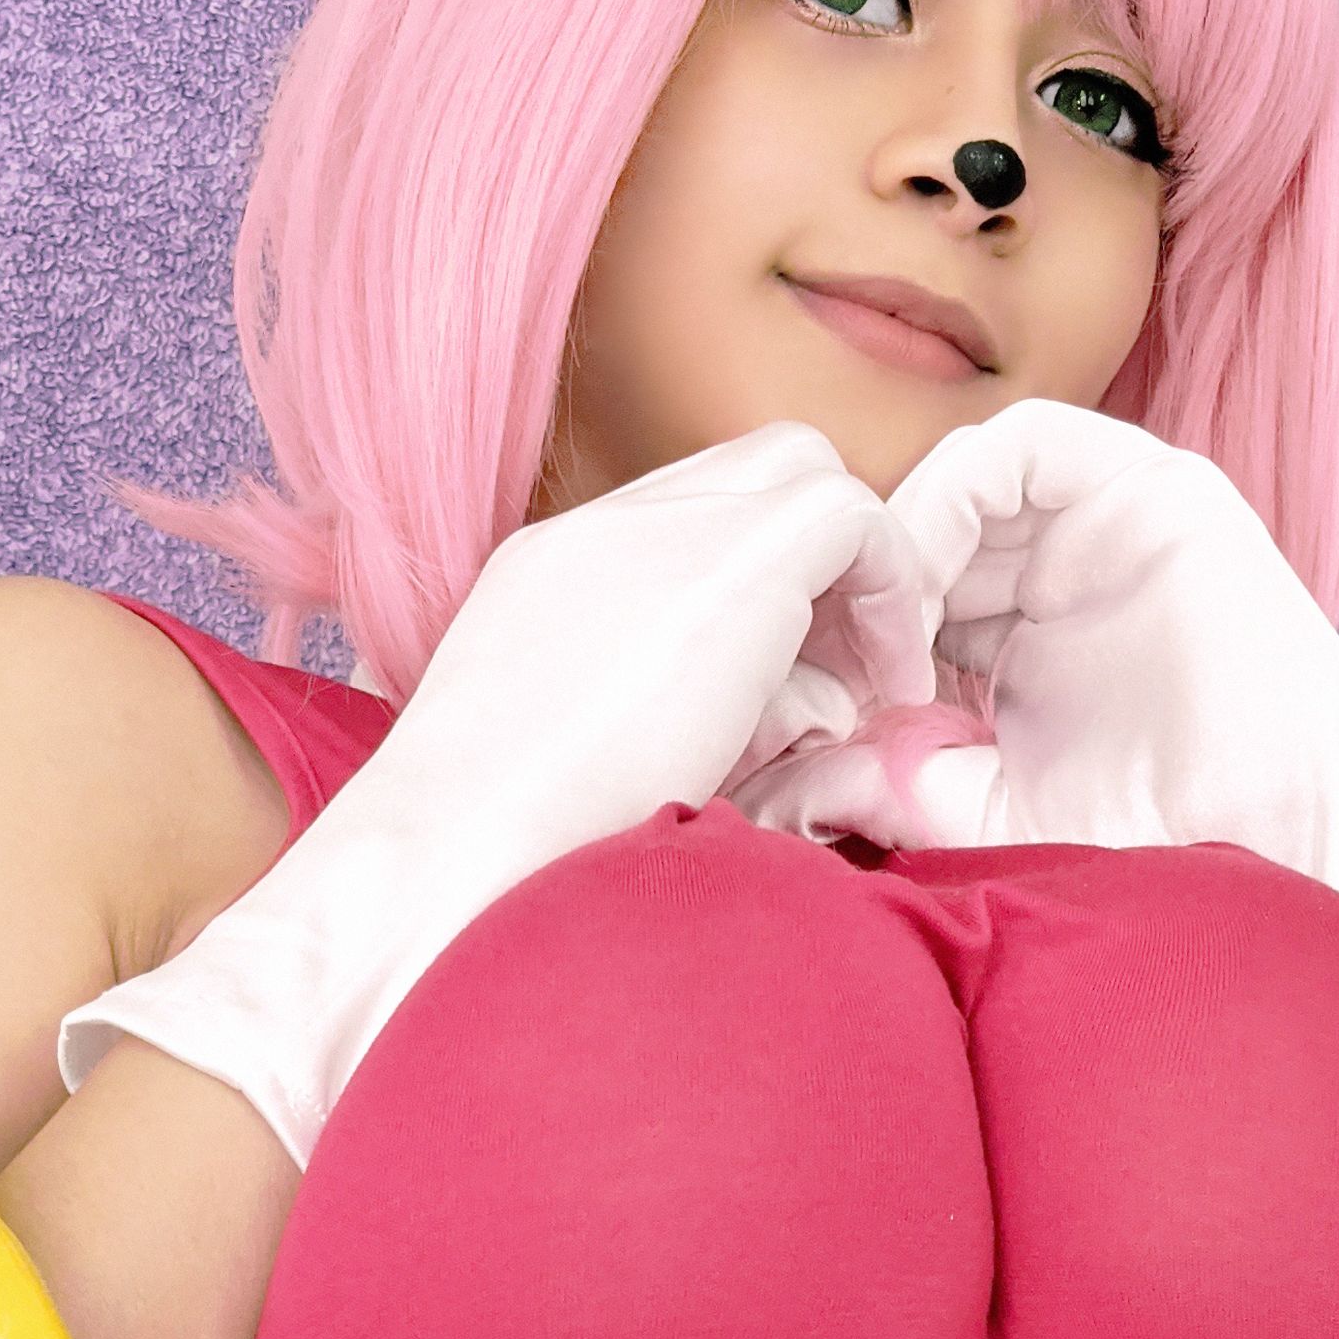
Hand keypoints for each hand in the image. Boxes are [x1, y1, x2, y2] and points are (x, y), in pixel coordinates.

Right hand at [61, 421, 938, 1163]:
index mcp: (547, 577)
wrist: (448, 861)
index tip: (798, 681)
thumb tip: (776, 730)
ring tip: (871, 698)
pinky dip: (891, 596)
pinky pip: (857, 520)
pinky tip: (889, 696)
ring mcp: (656, 533)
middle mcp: (597, 533)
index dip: (765, 581)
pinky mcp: (728, 565)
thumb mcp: (576, 774)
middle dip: (821, 559)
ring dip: (854, 582)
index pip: (684, 516)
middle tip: (854, 676)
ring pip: (804, 477)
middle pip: (752, 469)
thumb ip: (657, 724)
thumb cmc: (502, 869)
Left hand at [847, 398, 1338, 1105]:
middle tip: (826, 667)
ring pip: (959, 480)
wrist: (1276, 845)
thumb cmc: (1151, 845)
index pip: (902, 592)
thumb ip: (889, 784)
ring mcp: (1107, 526)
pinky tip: (927, 587)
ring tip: (886, 643)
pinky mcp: (1153, 489)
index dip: (845, 632)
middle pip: (922, 529)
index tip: (808, 707)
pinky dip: (951, 495)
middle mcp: (1058, 571)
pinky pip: (1023, 440)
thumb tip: (786, 783)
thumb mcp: (985, 811)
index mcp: (1018, 640)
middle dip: (864, 589)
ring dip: (902, 546)